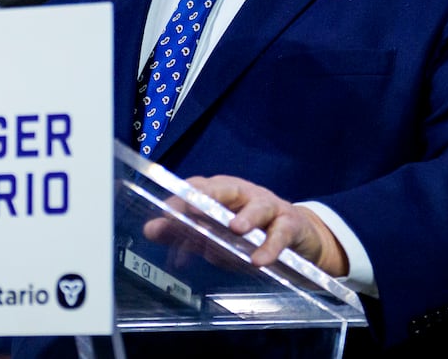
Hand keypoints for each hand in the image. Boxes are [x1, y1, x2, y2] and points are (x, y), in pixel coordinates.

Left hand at [145, 175, 347, 276]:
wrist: (298, 240)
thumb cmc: (251, 234)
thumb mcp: (217, 235)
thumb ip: (184, 232)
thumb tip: (149, 230)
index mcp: (222, 193)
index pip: (198, 188)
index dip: (181, 198)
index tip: (165, 213)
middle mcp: (244, 194)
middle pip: (225, 188)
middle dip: (207, 195)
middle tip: (191, 208)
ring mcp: (269, 206)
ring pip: (258, 206)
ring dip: (246, 216)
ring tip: (235, 228)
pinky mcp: (290, 224)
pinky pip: (281, 233)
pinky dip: (270, 246)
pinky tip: (259, 259)